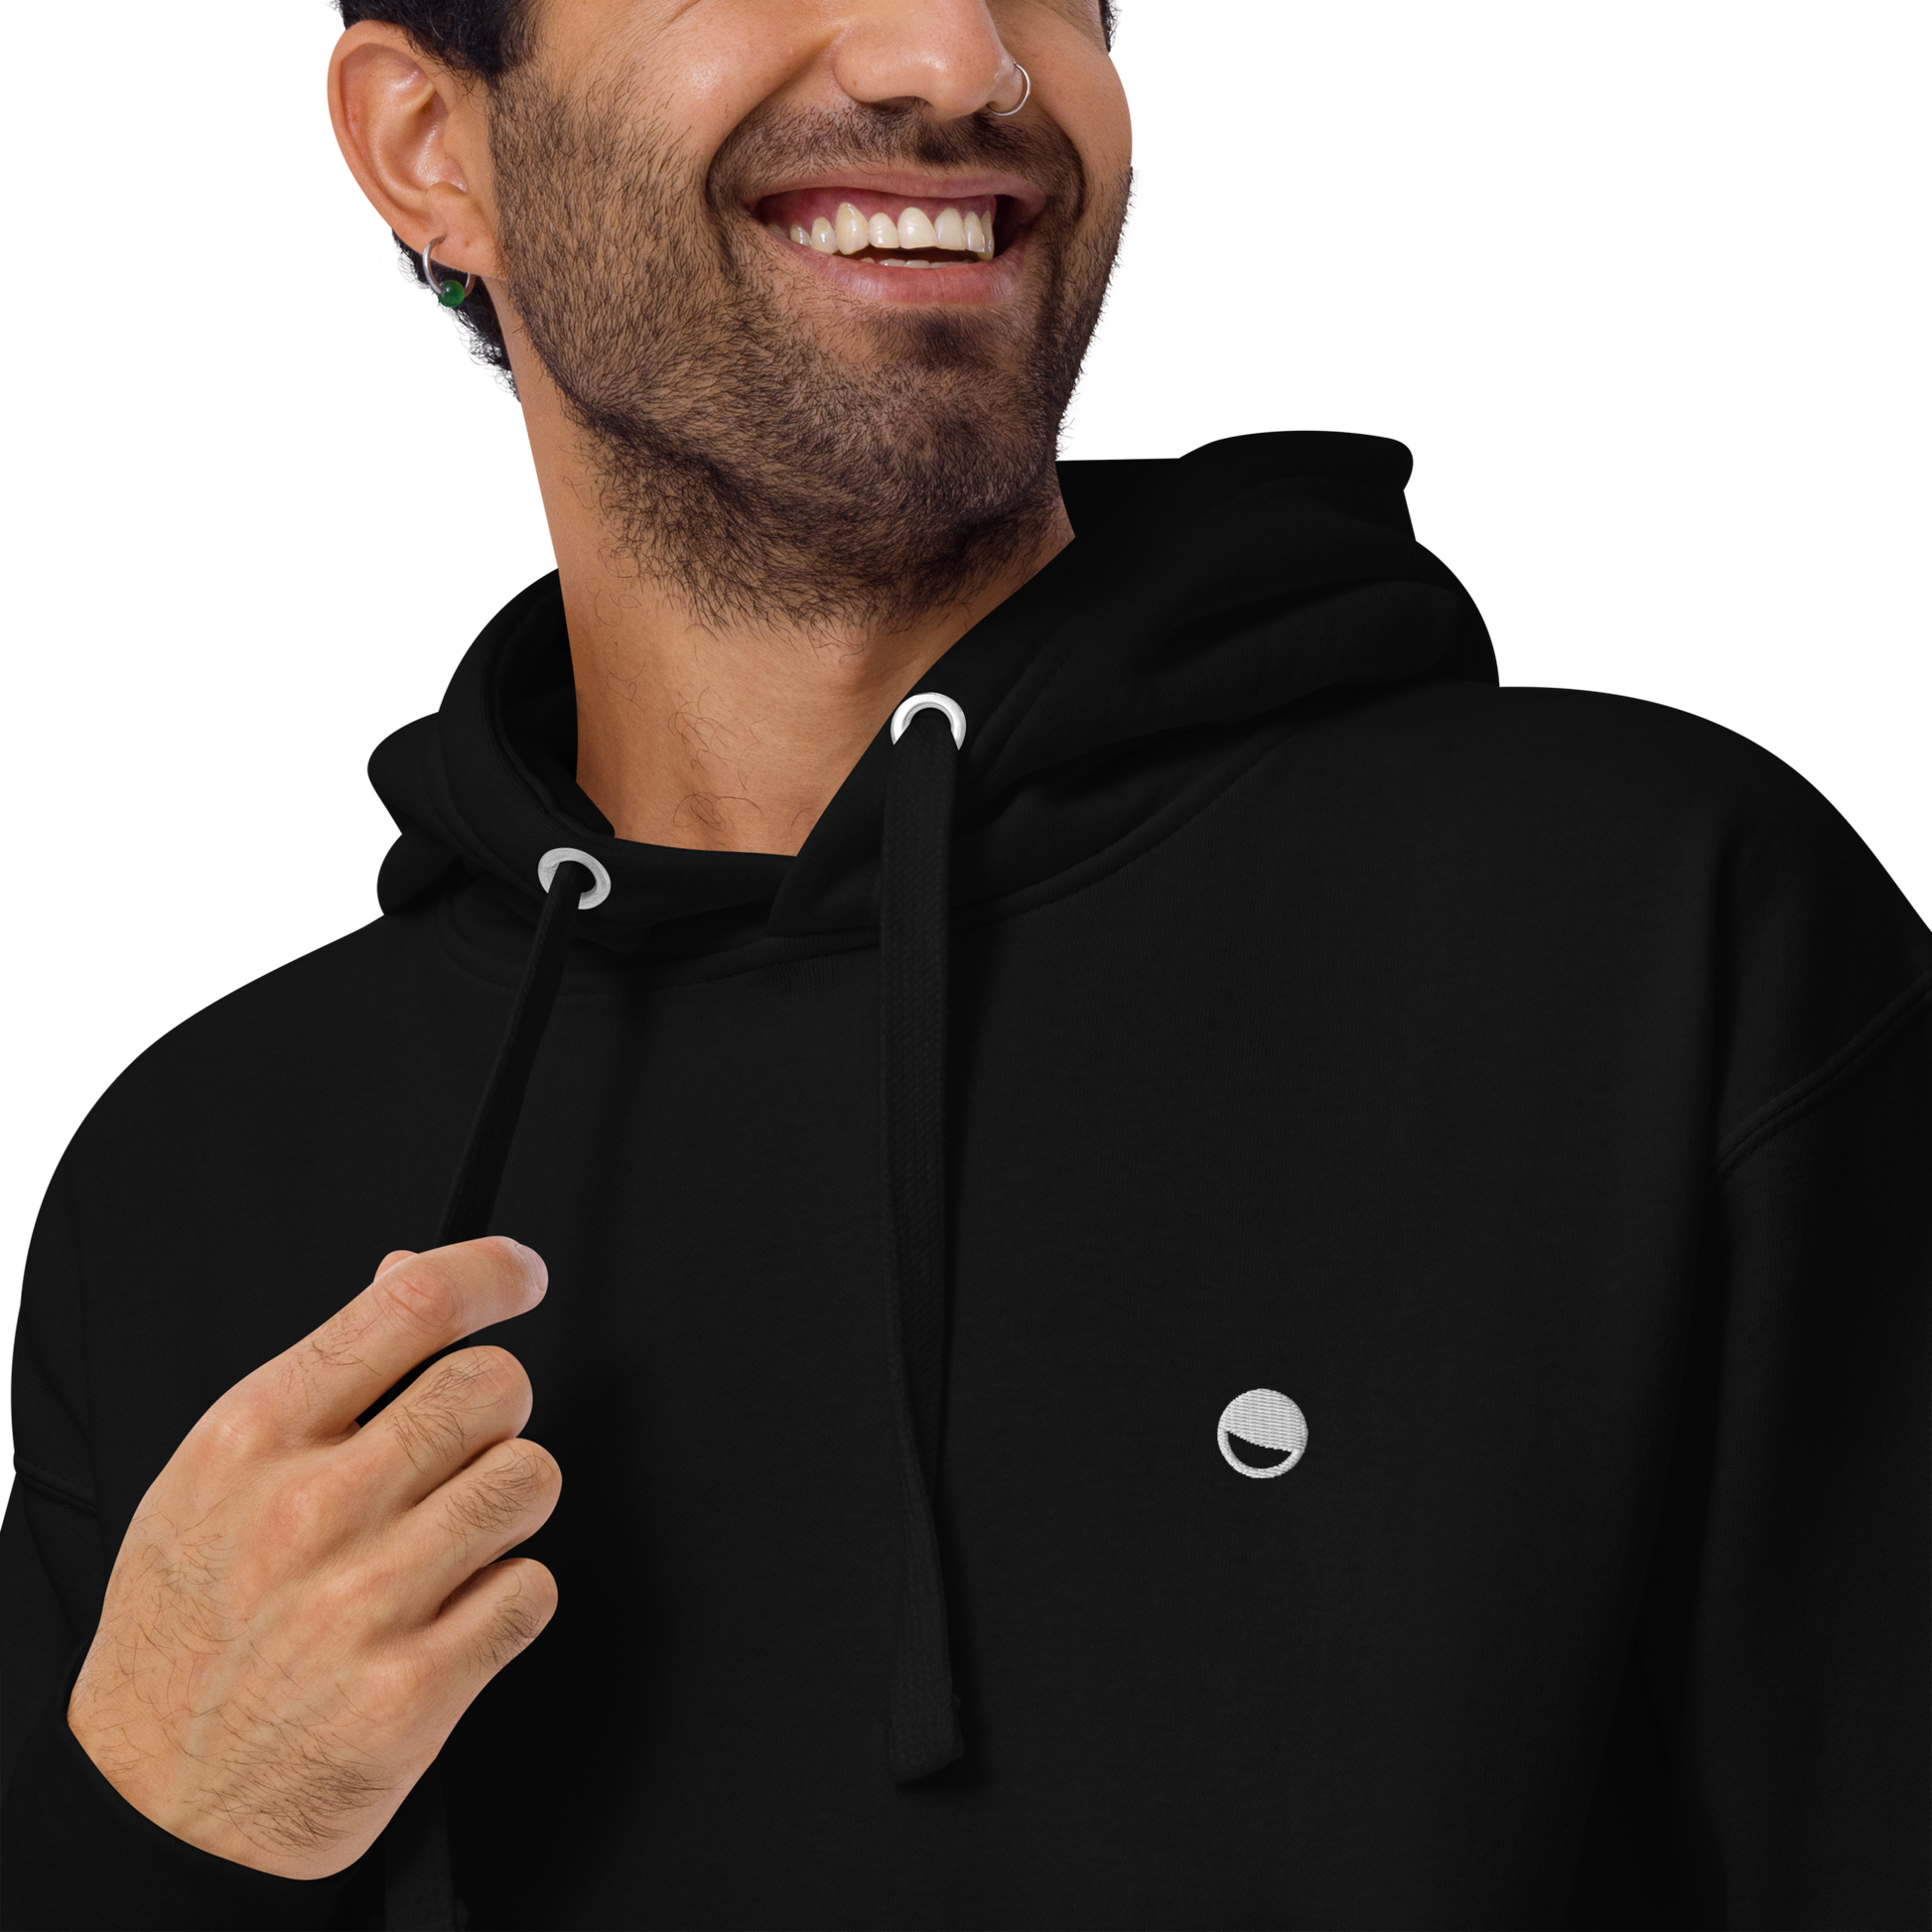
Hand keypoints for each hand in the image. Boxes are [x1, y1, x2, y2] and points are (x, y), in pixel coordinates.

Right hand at [67, 1237, 560, 1879]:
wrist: (152, 1808)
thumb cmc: (187, 1631)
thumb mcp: (215, 1478)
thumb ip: (326, 1375)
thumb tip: (410, 1273)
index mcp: (251, 1442)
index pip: (407, 1311)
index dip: (489, 1274)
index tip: (520, 1275)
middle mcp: (308, 1512)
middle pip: (492, 1386)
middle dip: (500, 1411)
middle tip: (463, 1453)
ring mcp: (362, 1602)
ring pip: (530, 1479)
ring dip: (509, 1507)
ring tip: (452, 1542)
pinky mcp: (413, 1690)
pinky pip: (532, 1590)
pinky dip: (509, 1600)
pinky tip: (450, 1617)